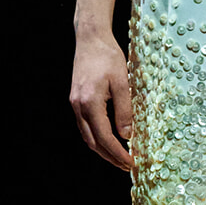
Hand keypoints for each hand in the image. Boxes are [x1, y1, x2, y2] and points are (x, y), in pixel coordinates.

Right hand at [70, 34, 133, 169]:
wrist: (90, 38)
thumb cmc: (108, 56)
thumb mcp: (122, 82)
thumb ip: (124, 110)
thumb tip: (127, 136)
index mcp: (89, 103)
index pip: (104, 137)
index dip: (118, 153)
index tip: (131, 162)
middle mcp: (78, 106)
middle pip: (92, 142)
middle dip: (110, 157)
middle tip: (127, 166)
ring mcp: (75, 104)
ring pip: (87, 136)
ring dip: (103, 149)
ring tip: (119, 157)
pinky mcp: (76, 100)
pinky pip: (85, 126)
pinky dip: (97, 137)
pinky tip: (108, 139)